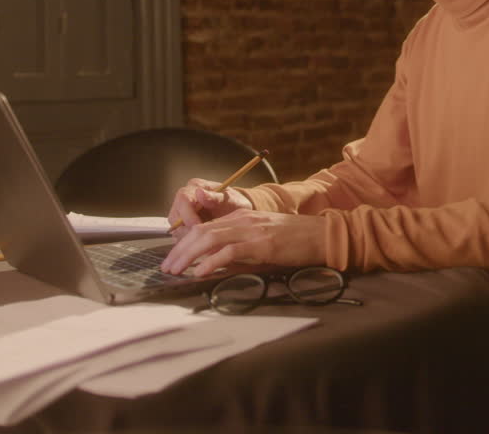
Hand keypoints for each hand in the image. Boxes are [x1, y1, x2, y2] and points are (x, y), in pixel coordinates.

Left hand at [159, 209, 327, 276]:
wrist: (321, 234)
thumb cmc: (295, 240)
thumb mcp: (262, 240)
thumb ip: (239, 249)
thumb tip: (215, 265)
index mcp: (241, 217)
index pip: (204, 227)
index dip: (184, 243)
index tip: (173, 259)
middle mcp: (242, 220)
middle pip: (201, 232)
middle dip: (180, 250)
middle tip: (167, 267)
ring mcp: (251, 230)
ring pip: (209, 239)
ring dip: (189, 256)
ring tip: (177, 270)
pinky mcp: (262, 244)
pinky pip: (230, 251)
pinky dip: (212, 261)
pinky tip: (201, 271)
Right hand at [166, 177, 254, 238]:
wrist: (238, 212)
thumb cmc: (234, 204)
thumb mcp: (230, 200)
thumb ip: (216, 197)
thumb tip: (200, 193)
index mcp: (195, 187)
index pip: (183, 200)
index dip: (188, 216)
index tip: (199, 227)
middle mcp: (184, 198)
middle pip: (175, 217)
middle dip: (187, 230)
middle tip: (202, 238)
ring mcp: (181, 212)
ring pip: (175, 229)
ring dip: (188, 238)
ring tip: (205, 241)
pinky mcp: (182, 225)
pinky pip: (179, 237)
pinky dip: (189, 243)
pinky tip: (202, 244)